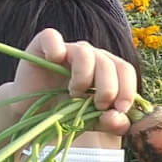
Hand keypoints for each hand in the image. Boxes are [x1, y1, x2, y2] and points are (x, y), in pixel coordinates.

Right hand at [11, 28, 137, 136]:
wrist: (34, 116)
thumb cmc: (68, 116)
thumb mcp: (95, 124)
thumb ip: (113, 124)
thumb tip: (117, 116)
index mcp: (107, 70)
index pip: (125, 70)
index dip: (127, 89)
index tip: (119, 109)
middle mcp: (90, 56)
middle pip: (109, 63)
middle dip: (108, 89)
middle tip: (97, 106)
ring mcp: (67, 50)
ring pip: (85, 52)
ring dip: (83, 77)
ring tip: (74, 93)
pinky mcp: (42, 46)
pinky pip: (51, 37)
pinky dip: (54, 49)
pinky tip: (54, 62)